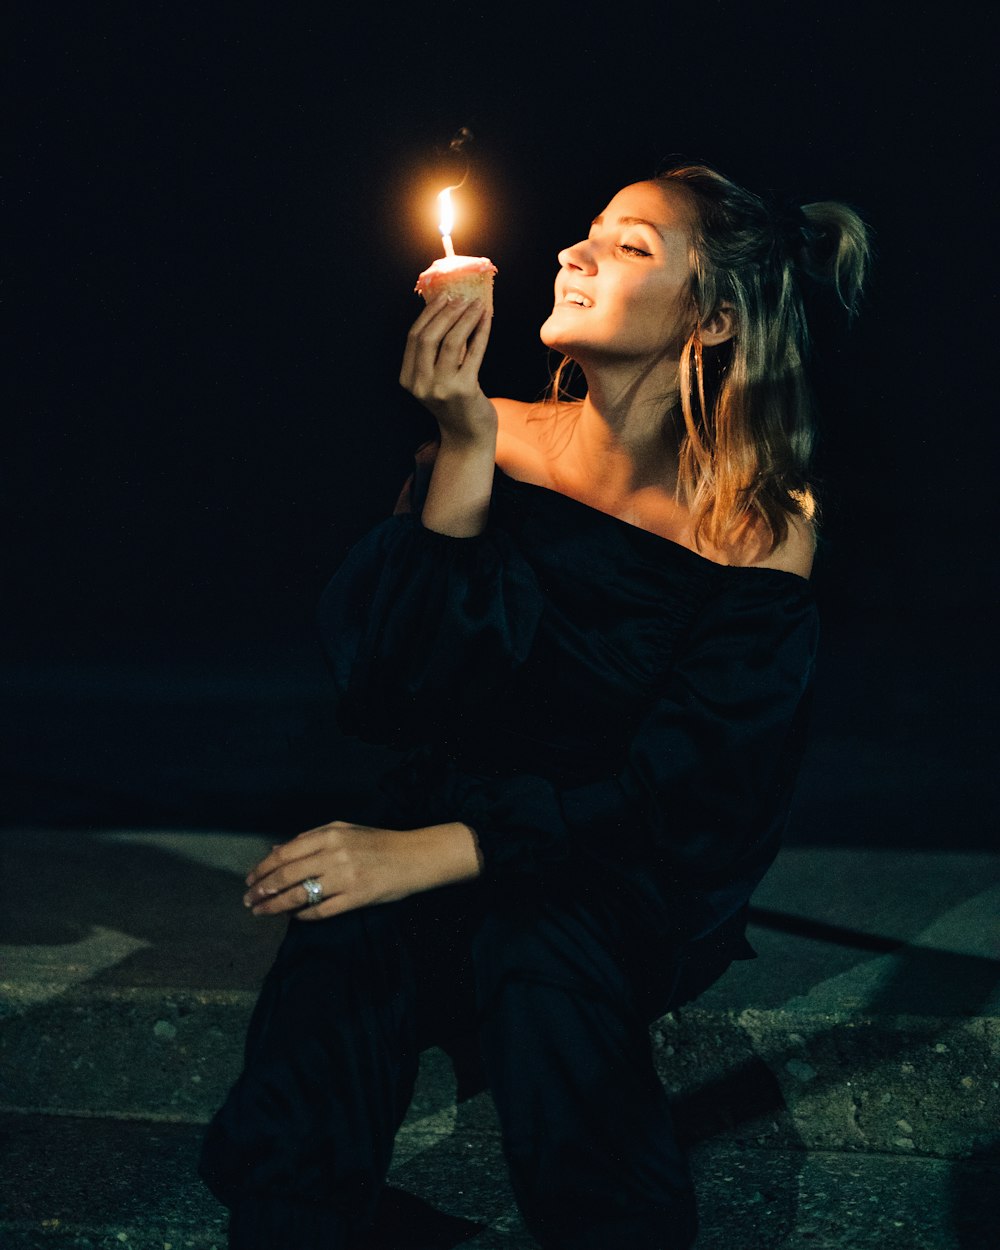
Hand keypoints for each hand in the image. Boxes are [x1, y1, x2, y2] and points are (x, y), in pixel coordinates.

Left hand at [242, 820, 481, 920]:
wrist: (414, 857)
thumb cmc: (377, 842)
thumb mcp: (343, 830)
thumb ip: (309, 839)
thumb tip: (276, 851)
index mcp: (328, 835)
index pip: (284, 854)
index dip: (262, 869)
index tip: (249, 881)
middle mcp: (333, 854)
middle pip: (286, 876)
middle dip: (262, 890)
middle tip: (249, 901)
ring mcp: (345, 877)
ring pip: (299, 896)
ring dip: (275, 906)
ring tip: (262, 912)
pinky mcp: (356, 898)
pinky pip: (322, 911)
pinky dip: (304, 915)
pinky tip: (294, 917)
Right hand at [399, 294, 496, 443]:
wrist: (468, 435)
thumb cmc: (455, 402)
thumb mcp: (438, 376)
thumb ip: (437, 351)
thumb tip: (450, 309)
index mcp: (408, 379)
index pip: (414, 337)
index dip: (428, 314)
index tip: (443, 297)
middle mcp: (420, 384)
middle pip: (428, 337)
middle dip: (446, 313)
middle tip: (461, 297)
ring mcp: (441, 389)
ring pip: (451, 342)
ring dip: (465, 318)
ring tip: (477, 305)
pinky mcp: (464, 390)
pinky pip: (473, 353)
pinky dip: (481, 332)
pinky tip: (486, 320)